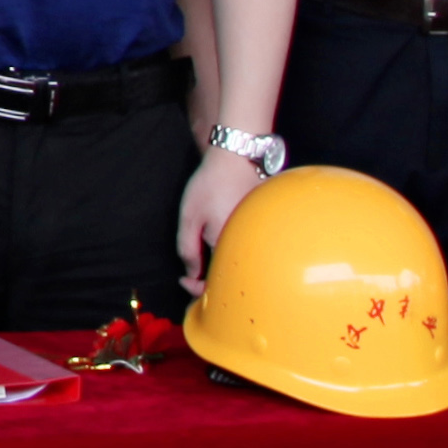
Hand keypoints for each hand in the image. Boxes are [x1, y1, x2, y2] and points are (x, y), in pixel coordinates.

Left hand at [176, 144, 266, 286]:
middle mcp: (250, 245)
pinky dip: (235, 254)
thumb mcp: (189, 217)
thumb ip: (188, 249)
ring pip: (241, 263)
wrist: (238, 158)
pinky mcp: (263, 230)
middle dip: (211, 280)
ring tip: (206, 260)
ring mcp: (260, 237)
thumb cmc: (211, 184)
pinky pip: (249, 250)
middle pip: (233, 275)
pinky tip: (222, 245)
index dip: (197, 289)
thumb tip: (192, 275)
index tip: (184, 281)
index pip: (218, 283)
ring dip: (223, 267)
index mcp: (229, 244)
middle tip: (192, 275)